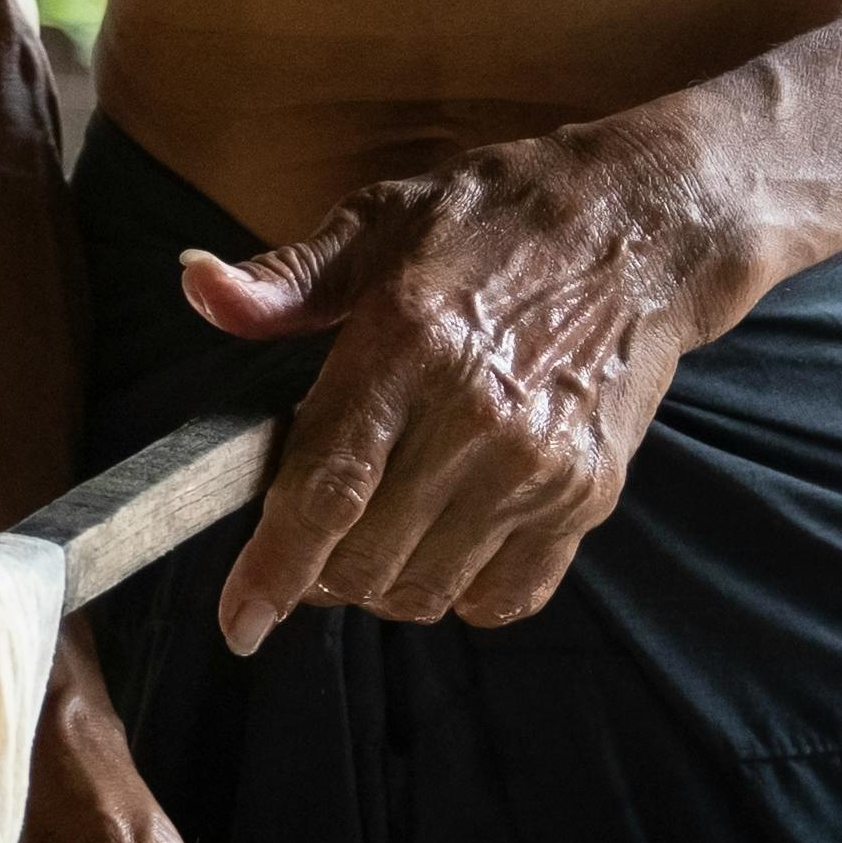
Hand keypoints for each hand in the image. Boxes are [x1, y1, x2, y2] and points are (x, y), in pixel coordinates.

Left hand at [184, 128, 741, 650]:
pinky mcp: (587, 494)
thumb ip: (287, 279)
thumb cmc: (496, 222)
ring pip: (428, 589)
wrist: (644, 227)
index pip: (324, 490)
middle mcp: (476, 415)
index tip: (238, 621)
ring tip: (376, 542)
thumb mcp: (381, 221)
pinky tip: (445, 546)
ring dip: (383, 588)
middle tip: (309, 546)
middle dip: (318, 574)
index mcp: (408, 344)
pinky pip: (504, 596)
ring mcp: (539, 464)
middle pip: (367, 557)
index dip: (272, 570)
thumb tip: (197, 287)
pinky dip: (460, 594)